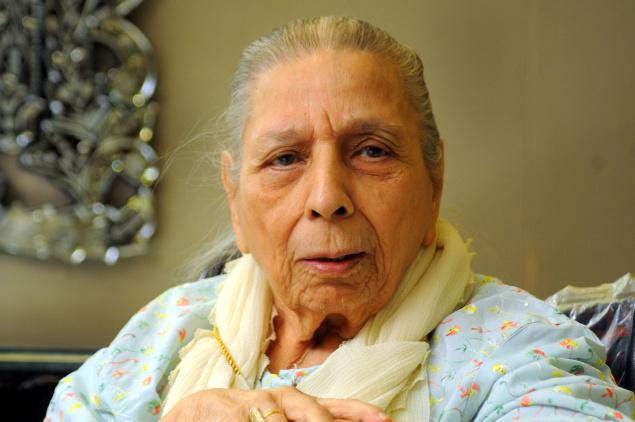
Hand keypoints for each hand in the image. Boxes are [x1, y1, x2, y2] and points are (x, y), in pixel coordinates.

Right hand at [159, 387, 390, 421]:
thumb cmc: (249, 418)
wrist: (200, 410)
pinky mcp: (236, 410)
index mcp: (300, 404)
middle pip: (314, 410)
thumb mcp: (283, 421)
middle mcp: (285, 399)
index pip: (337, 406)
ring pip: (283, 419)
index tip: (386, 420)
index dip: (361, 413)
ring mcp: (260, 403)